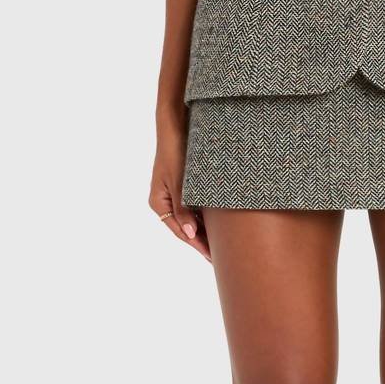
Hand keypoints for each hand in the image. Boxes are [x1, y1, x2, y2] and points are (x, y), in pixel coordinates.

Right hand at [149, 119, 209, 260]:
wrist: (176, 126)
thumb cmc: (175, 151)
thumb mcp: (179, 182)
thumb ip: (183, 208)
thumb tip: (189, 234)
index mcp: (159, 203)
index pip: (180, 231)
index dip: (196, 245)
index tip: (212, 257)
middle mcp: (165, 201)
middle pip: (186, 227)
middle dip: (203, 242)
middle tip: (222, 257)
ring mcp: (175, 194)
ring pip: (193, 218)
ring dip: (207, 229)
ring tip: (226, 244)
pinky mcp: (185, 186)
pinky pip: (197, 206)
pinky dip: (208, 216)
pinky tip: (223, 223)